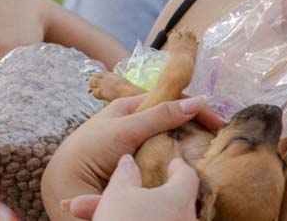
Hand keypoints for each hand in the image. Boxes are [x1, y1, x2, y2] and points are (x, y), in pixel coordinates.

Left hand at [41, 95, 207, 220]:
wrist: (67, 186)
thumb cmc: (89, 150)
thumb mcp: (125, 128)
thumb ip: (159, 115)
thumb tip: (197, 101)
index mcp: (132, 108)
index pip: (172, 101)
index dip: (196, 109)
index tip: (218, 123)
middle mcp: (138, 126)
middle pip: (175, 123)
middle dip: (196, 130)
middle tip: (217, 142)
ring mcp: (140, 148)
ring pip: (173, 145)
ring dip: (190, 150)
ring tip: (209, 157)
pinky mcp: (141, 169)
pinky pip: (166, 164)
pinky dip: (179, 167)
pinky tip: (191, 171)